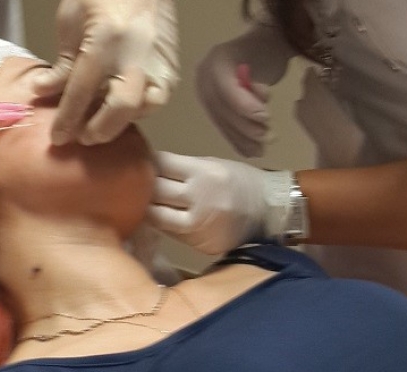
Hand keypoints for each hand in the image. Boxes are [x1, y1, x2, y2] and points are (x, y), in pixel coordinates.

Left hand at [34, 0, 178, 145]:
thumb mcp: (69, 20)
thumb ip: (63, 63)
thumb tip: (45, 92)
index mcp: (106, 38)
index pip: (82, 91)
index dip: (67, 119)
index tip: (56, 139)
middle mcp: (136, 53)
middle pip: (121, 108)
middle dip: (99, 130)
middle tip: (81, 137)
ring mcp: (159, 59)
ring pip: (146, 107)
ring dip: (122, 122)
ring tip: (100, 124)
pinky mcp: (172, 62)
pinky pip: (159, 96)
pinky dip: (141, 108)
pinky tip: (122, 108)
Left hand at [149, 151, 291, 254]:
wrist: (271, 212)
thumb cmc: (239, 182)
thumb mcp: (211, 165)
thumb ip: (181, 169)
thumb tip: (148, 169)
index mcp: (203, 173)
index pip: (160, 164)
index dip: (146, 163)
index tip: (138, 162)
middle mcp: (199, 199)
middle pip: (155, 191)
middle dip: (142, 185)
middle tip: (134, 183)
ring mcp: (199, 225)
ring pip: (156, 216)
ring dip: (147, 208)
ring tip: (140, 203)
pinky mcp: (200, 245)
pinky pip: (171, 233)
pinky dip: (163, 224)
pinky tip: (160, 217)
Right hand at [195, 25, 293, 157]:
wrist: (262, 47)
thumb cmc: (269, 49)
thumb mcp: (268, 59)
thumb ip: (261, 86)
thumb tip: (258, 116)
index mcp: (216, 61)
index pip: (225, 89)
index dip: (243, 106)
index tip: (265, 118)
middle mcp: (204, 78)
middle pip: (220, 109)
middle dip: (244, 126)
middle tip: (268, 137)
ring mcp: (206, 93)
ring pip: (220, 121)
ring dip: (241, 138)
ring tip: (262, 149)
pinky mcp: (212, 106)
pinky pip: (221, 125)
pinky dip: (236, 140)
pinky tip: (250, 151)